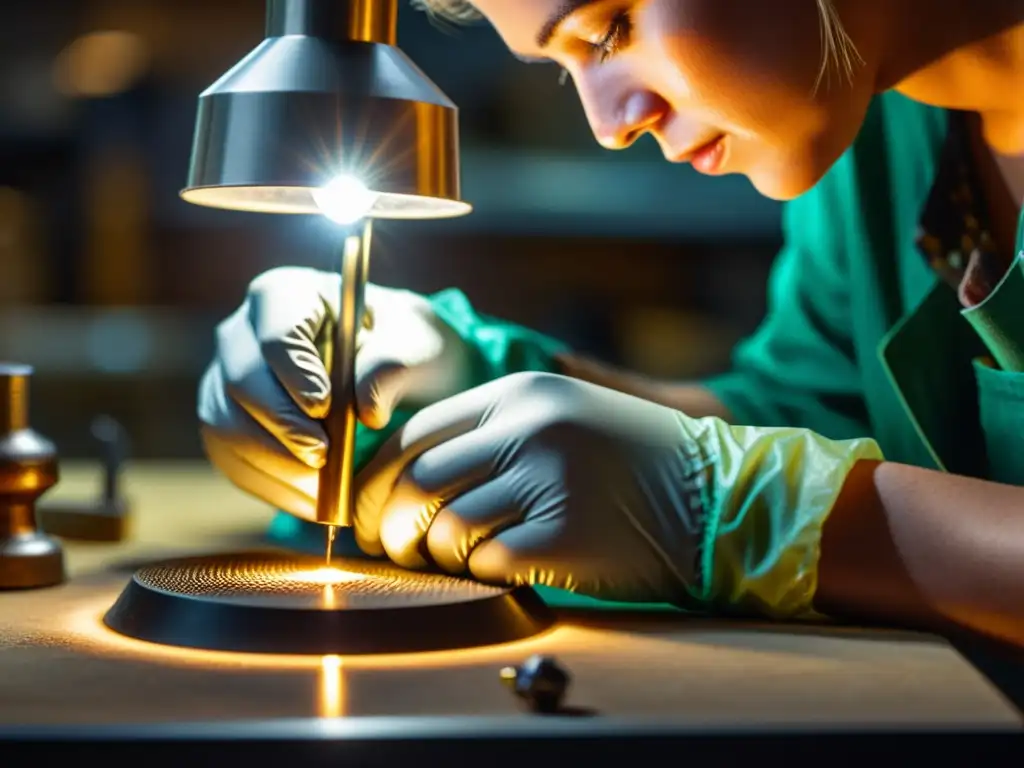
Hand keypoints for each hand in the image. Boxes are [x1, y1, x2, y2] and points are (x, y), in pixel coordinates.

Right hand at [197, 266, 472, 517]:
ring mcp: (227, 381)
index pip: (275, 328)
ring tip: (325, 487)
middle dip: (282, 424)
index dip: (294, 370)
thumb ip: (396, 364)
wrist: (398, 381)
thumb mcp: (419, 345)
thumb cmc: (405, 350)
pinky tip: (314, 502)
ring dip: (275, 462)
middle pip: (241, 378)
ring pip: (226, 424)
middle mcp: (244, 334)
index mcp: (289, 295)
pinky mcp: (228, 426)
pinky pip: (232, 461)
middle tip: (324, 456)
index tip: (325, 406)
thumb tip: (366, 409)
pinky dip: (271, 486)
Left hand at [352, 371, 881, 610]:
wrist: (717, 497)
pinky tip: (502, 569)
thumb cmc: (631, 462)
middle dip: (389, 525)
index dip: (379, 479)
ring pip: (446, 528)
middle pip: (417, 482)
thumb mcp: (564, 416)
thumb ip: (492, 432)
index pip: (415, 434)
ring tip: (452, 560)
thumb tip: (410, 474)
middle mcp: (529, 429)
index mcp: (521, 394)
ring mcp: (549, 480)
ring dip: (436, 556)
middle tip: (391, 548)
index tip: (372, 510)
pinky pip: (488, 565)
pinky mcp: (567, 535)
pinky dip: (482, 575)